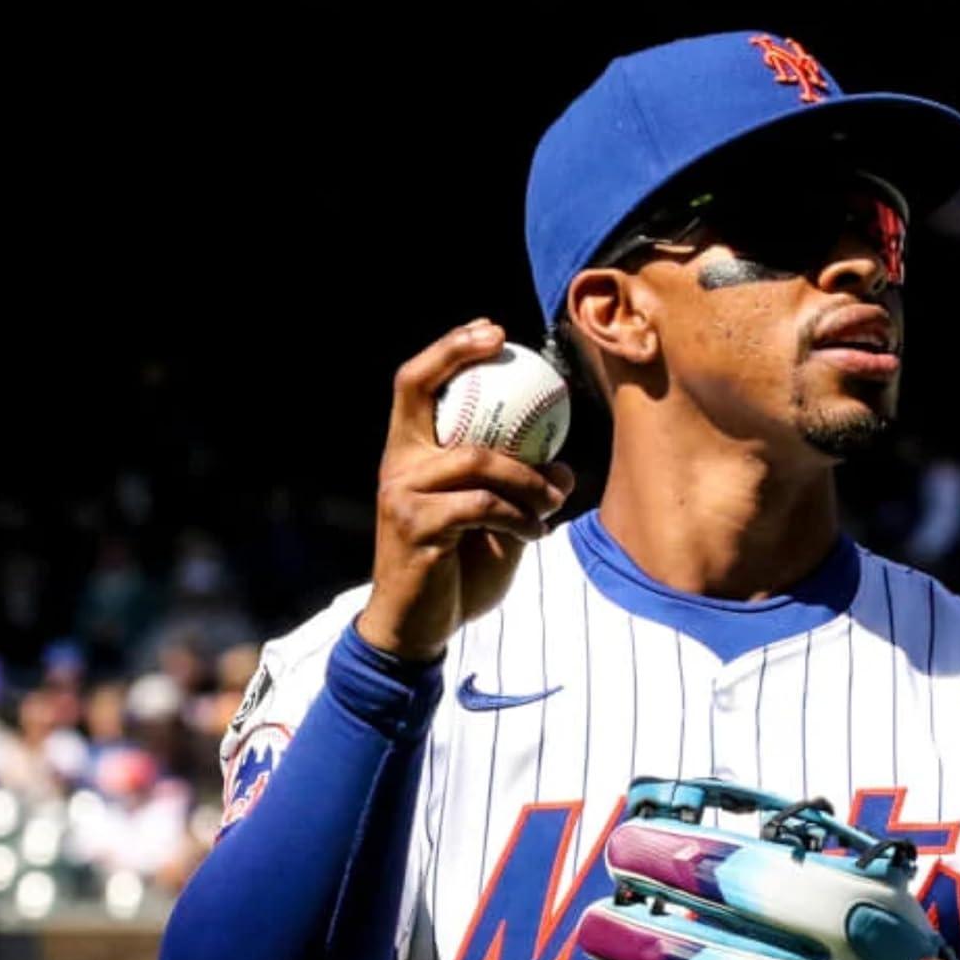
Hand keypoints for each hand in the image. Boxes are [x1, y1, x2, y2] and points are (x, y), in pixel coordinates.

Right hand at [357, 320, 573, 660]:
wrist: (416, 628)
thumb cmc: (454, 572)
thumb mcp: (487, 522)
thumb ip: (513, 489)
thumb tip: (561, 463)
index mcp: (408, 455)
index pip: (413, 385)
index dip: (448, 349)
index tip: (492, 331)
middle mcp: (397, 465)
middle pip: (420, 391)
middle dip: (460, 356)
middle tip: (509, 350)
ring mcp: (402, 494)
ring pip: (477, 459)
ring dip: (528, 478)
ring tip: (555, 499)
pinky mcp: (416, 527)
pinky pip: (484, 506)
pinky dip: (520, 516)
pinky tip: (537, 532)